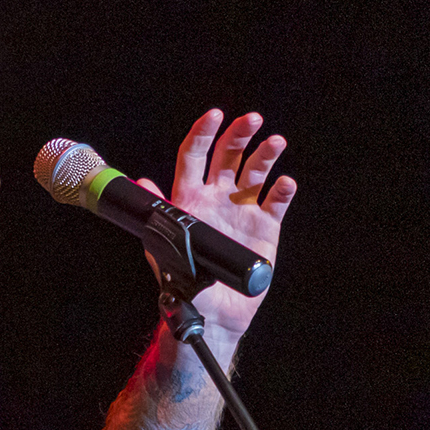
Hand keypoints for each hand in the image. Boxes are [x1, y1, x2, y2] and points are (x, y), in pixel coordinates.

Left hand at [138, 109, 295, 340]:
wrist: (212, 313)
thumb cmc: (183, 284)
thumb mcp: (163, 249)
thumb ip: (158, 214)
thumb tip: (144, 182)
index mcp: (190, 198)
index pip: (195, 157)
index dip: (204, 133)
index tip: (214, 115)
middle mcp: (217, 197)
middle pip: (229, 156)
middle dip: (240, 134)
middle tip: (252, 119)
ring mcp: (242, 210)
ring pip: (255, 171)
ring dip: (266, 154)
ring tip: (275, 142)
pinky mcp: (264, 226)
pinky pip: (275, 201)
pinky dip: (282, 189)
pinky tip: (284, 184)